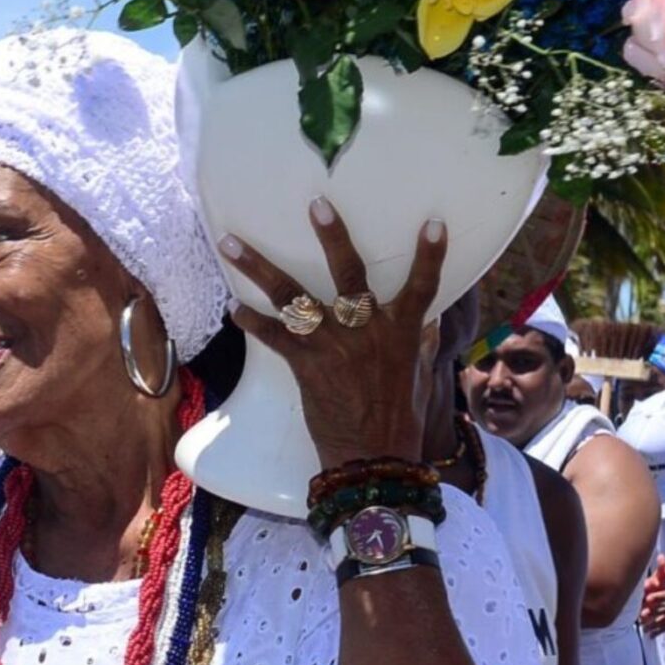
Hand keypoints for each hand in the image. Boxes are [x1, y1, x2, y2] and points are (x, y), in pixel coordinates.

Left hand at [222, 203, 446, 466]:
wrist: (372, 459)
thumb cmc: (398, 420)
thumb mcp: (416, 378)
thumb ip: (419, 343)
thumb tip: (427, 320)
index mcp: (401, 332)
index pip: (423, 288)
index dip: (430, 256)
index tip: (434, 223)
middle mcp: (367, 331)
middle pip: (350, 275)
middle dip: (333, 237)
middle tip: (317, 205)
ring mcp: (335, 345)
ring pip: (294, 297)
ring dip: (259, 268)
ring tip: (231, 244)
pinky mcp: (307, 365)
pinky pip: (274, 336)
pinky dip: (253, 322)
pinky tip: (234, 308)